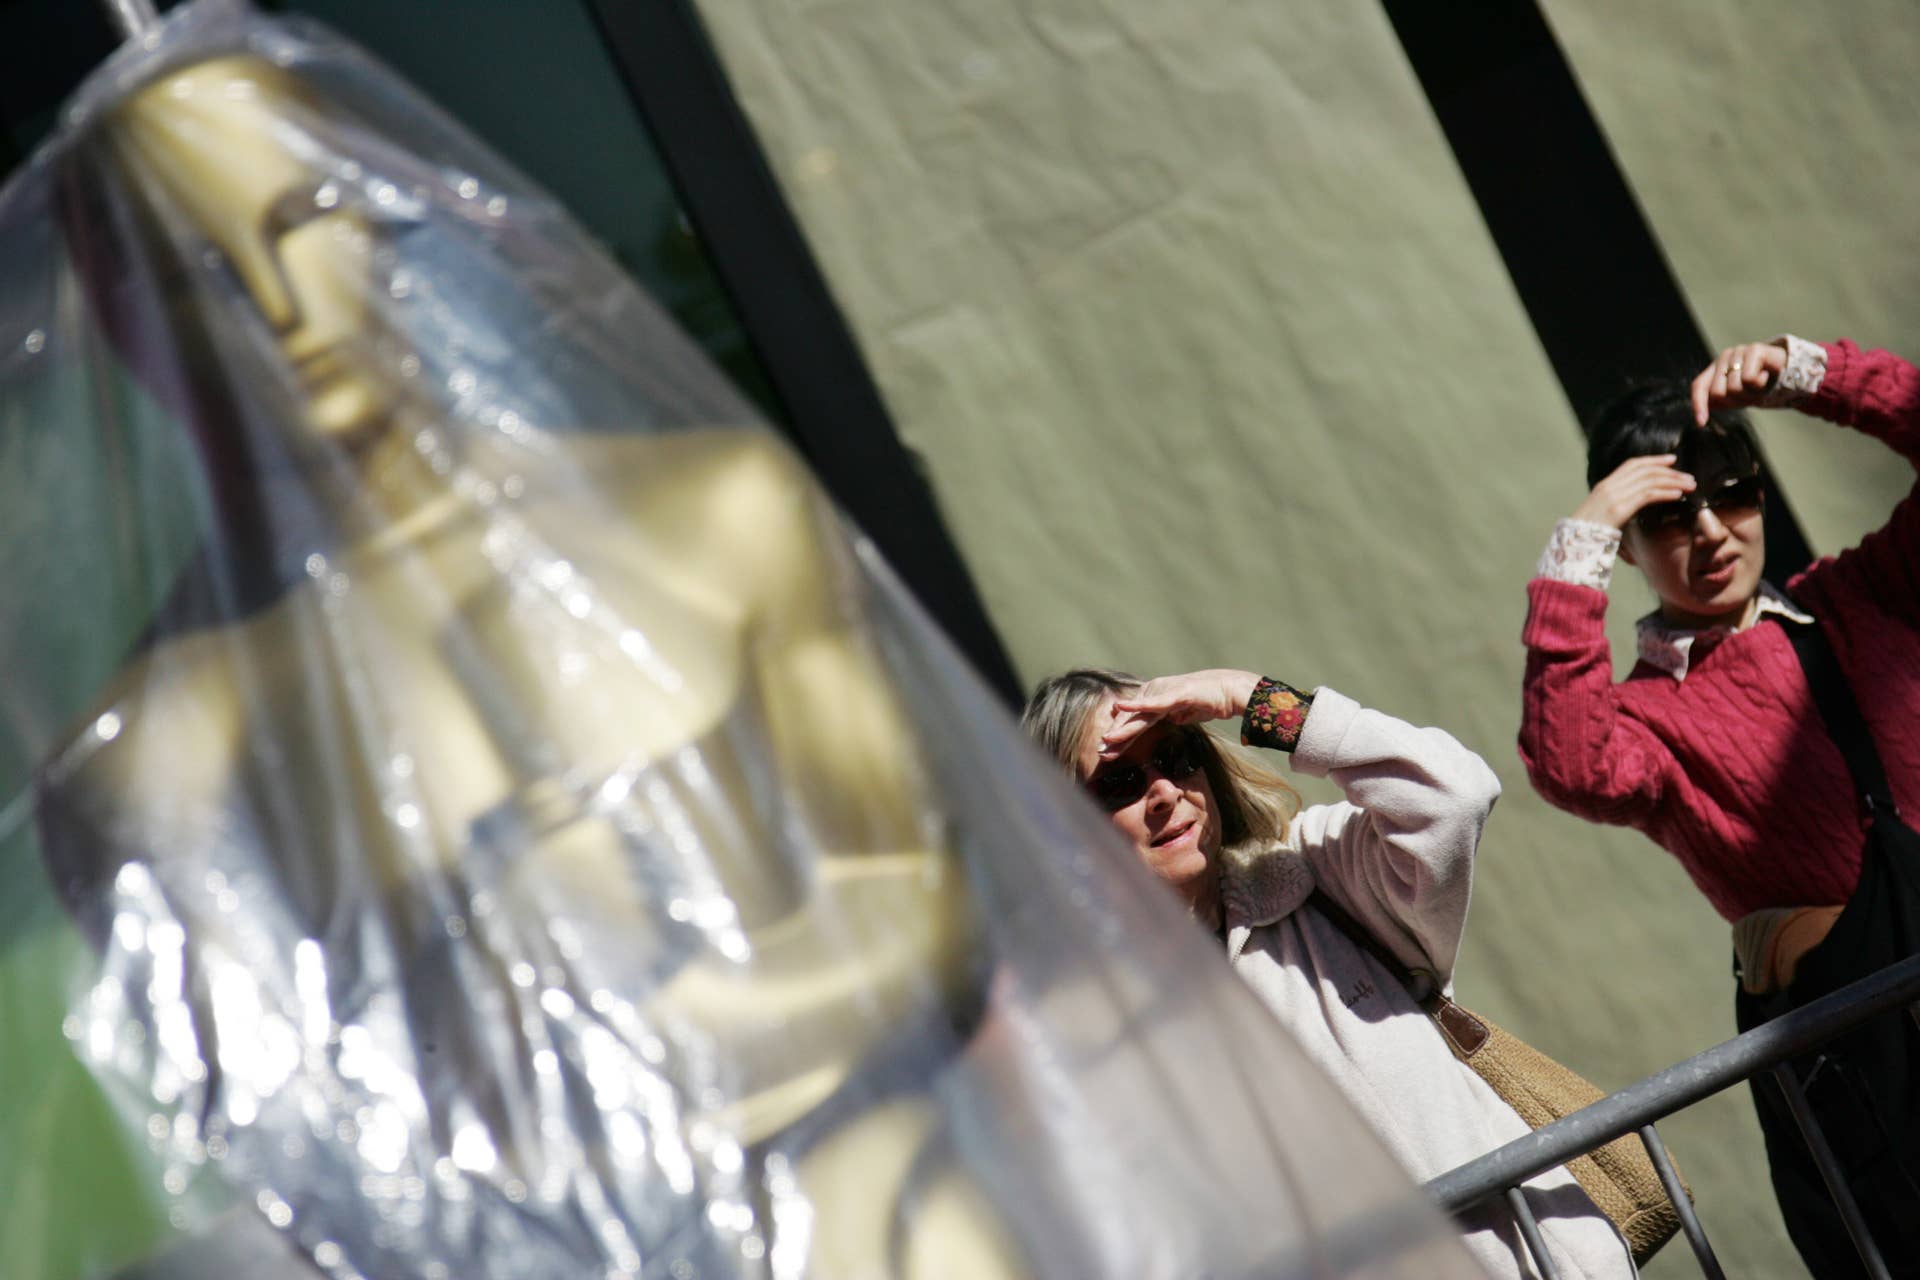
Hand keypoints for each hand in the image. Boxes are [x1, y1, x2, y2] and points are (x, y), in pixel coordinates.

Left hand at [1101, 668, 1260, 757]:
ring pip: (1140, 715)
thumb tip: (1168, 722)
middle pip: (1132, 719)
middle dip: (1116, 737)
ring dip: (1122, 728)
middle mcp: (1154, 692)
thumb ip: (1172, 716)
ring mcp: (1163, 691)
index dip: (1120, 737)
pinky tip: (1120, 707)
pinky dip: (1137, 705)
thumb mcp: (1184, 712)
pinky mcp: (1175, 694)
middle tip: (1100, 752)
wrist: (1230, 691)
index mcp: (1154, 698)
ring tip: (1107, 740)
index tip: (1106, 752)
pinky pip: (1154, 702)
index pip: (1134, 721)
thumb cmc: (1209, 700)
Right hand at [1570, 455, 1695, 529]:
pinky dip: (1665, 493)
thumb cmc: (1587, 533)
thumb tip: (1636, 505)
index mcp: (1604, 485)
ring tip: (1689, 486)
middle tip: (1688, 476)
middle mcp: (1609, 486)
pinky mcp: (1619, 508)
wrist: (1572, 544)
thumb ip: (1618, 505)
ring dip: (1673, 481)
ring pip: (1649, 480)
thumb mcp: (1602, 514)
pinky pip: (1647, 495)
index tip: (1671, 460)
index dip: (1653, 460)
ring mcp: (1613, 497)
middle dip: (1669, 471)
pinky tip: (1677, 495)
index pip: (1632, 464)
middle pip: (1644, 470)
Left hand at [1691, 339, 1788, 424]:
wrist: (1792, 371)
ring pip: (1733, 388)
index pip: (1699, 386)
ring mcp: (1738, 352)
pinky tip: (1766, 376)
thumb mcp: (1740, 396)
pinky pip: (1748, 379)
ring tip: (1760, 385)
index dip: (1698, 404)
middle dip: (1736, 401)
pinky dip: (1759, 384)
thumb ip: (1722, 401)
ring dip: (1750, 393)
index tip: (1701, 423)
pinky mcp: (1754, 349)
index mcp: (1717, 368)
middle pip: (1717, 393)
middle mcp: (1724, 357)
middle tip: (1751, 394)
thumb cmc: (1764, 384)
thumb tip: (1702, 415)